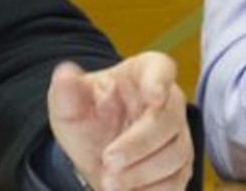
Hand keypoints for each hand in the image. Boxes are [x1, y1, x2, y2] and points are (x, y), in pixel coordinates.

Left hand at [47, 52, 192, 190]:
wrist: (92, 153)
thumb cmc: (85, 118)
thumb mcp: (67, 104)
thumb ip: (66, 89)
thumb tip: (64, 72)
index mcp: (138, 74)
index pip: (159, 67)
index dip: (159, 80)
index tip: (154, 96)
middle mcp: (166, 102)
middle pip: (168, 119)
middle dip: (138, 143)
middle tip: (108, 160)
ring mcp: (177, 136)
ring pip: (175, 153)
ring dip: (142, 171)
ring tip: (110, 182)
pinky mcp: (181, 167)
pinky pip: (177, 180)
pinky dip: (153, 189)